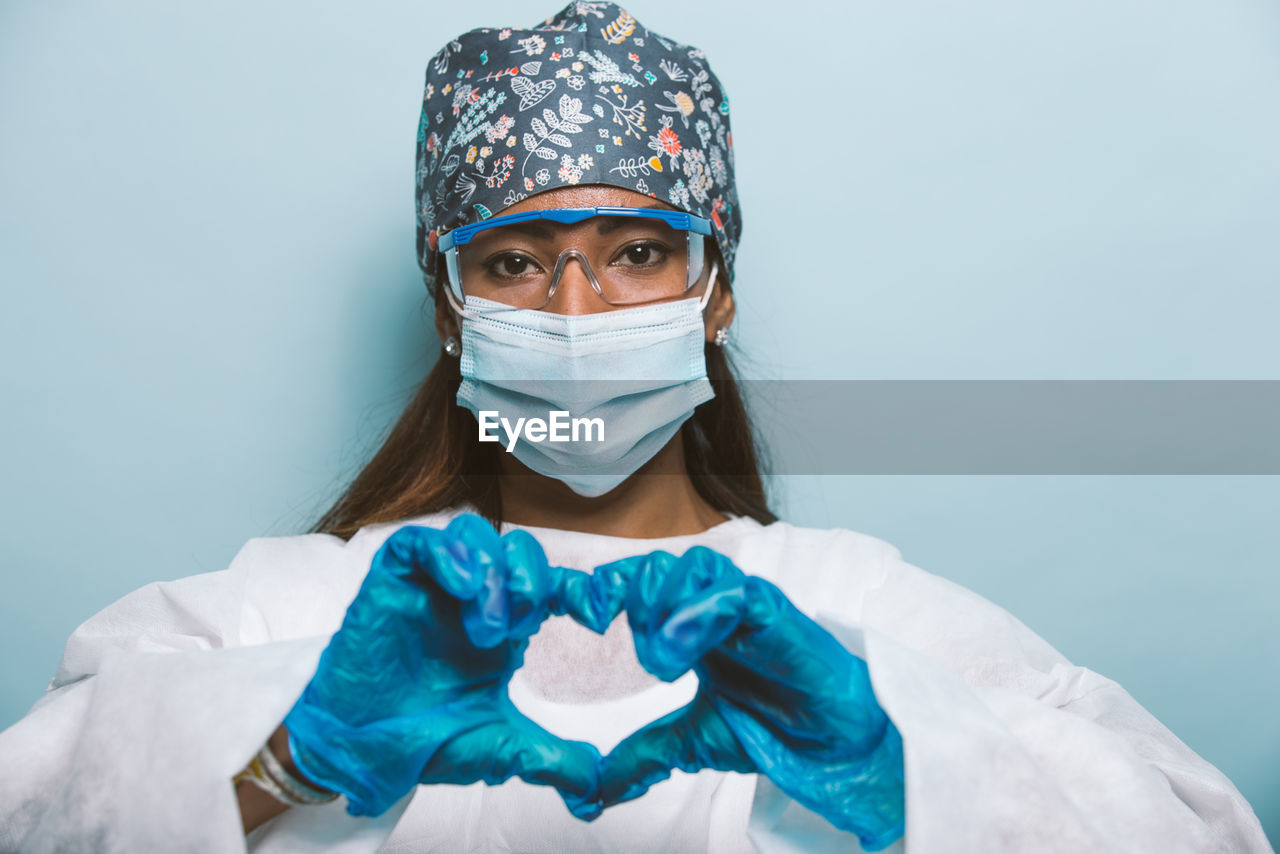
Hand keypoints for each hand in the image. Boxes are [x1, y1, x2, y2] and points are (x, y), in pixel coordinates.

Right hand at [283, 514, 604, 818]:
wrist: (359, 750)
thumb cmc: (423, 739)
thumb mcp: (498, 747)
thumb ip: (549, 759)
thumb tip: (597, 781)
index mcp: (505, 628)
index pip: (552, 586)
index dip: (583, 589)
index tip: (601, 613)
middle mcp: (473, 599)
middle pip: (519, 551)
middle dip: (530, 580)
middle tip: (521, 625)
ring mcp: (432, 585)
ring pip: (475, 535)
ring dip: (491, 571)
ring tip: (486, 626)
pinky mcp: (391, 579)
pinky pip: (421, 540)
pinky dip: (448, 553)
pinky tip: (463, 588)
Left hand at [597, 547, 905, 850]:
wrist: (828, 744)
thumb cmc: (768, 725)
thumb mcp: (690, 742)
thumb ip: (642, 756)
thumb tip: (589, 794)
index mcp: (689, 623)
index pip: (638, 580)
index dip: (606, 587)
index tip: (584, 616)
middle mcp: (714, 604)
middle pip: (658, 565)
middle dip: (633, 600)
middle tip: (637, 650)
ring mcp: (745, 604)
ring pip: (694, 566)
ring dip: (665, 605)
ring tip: (664, 660)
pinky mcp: (775, 614)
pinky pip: (734, 592)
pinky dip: (702, 610)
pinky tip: (685, 647)